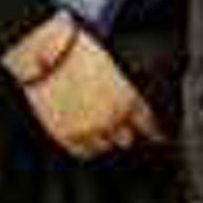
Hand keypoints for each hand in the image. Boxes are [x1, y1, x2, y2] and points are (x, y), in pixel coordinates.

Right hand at [10, 19, 159, 158]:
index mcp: (127, 98)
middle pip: (127, 139)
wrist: (46, 52)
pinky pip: (83, 152)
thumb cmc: (77, 51)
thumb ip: (123, 90)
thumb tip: (128, 105)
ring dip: (105, 139)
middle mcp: (111, 118)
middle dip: (125, 132)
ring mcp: (88, 129)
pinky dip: (87, 147)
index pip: (148, 125)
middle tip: (121, 127)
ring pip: (105, 147)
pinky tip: (86, 139)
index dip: (154, 132)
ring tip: (100, 129)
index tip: (156, 135)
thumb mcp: (112, 67)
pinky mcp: (65, 134)